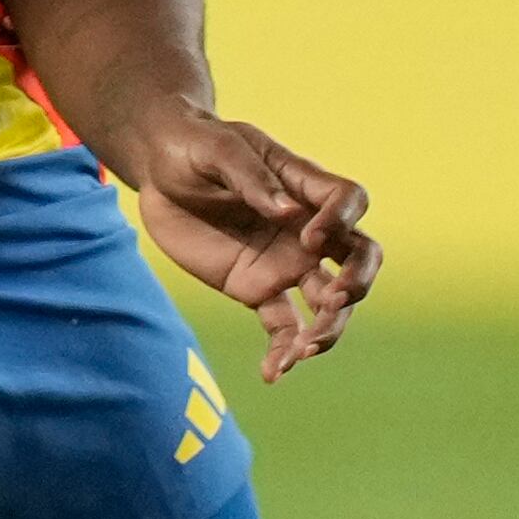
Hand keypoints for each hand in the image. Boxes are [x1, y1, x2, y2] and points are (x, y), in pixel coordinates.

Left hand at [120, 110, 382, 376]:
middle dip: (358, 282)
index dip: (342, 221)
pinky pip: (283, 326)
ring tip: (304, 352)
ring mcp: (286, 263)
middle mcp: (306, 228)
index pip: (350, 201)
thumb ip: (251, 178)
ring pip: (330, 302)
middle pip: (359, 257)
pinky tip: (273, 372)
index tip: (310, 236)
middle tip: (335, 300)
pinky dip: (283, 352)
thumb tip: (287, 212)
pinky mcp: (257, 290)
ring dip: (328, 328)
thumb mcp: (216, 149)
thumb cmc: (194, 146)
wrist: (160, 172)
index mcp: (303, 186)